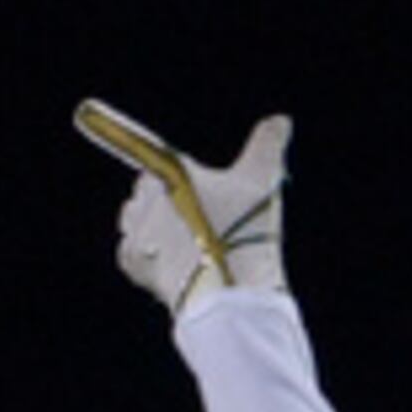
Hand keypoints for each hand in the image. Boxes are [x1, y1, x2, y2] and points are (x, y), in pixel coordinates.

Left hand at [78, 101, 290, 318]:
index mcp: (167, 172)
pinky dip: (145, 258)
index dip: (173, 176)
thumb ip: (267, 148)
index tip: (189, 189)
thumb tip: (281, 120)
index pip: (153, 159)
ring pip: (133, 221)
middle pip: (144, 192)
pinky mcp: (134, 264)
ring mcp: (136, 232)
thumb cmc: (243, 232)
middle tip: (195, 219)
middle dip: (164, 201)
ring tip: (183, 245)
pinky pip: (129, 254)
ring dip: (152, 228)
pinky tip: (168, 265)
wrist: (229, 291)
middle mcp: (143, 198)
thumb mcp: (263, 184)